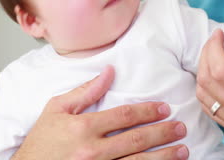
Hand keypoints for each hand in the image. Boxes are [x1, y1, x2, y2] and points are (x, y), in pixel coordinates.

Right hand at [12, 66, 188, 159]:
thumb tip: (109, 72)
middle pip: (136, 140)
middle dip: (162, 133)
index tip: (164, 108)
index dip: (148, 111)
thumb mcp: (56, 109)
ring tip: (182, 151)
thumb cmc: (40, 141)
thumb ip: (85, 91)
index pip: (124, 116)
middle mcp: (92, 151)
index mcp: (83, 128)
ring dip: (163, 157)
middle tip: (181, 128)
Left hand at [196, 30, 223, 150]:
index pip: (221, 70)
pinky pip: (211, 109)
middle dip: (205, 55)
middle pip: (208, 82)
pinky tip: (215, 76)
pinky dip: (207, 90)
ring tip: (213, 55)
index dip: (213, 48)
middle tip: (214, 41)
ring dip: (202, 72)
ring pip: (204, 97)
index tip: (219, 34)